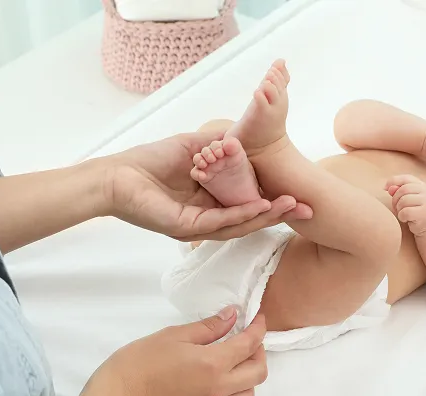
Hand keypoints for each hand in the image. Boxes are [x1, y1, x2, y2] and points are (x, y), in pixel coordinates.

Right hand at [86, 307, 267, 395]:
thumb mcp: (176, 334)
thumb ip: (209, 327)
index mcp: (213, 364)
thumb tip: (231, 316)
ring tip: (238, 358)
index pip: (249, 345)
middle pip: (258, 372)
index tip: (258, 318)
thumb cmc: (141, 360)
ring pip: (249, 393)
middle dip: (260, 351)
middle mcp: (217, 387)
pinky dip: (237, 389)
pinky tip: (223, 375)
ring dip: (251, 374)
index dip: (258, 328)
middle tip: (249, 337)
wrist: (118, 393)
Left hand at [103, 130, 312, 241]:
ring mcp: (199, 226)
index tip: (298, 192)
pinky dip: (243, 214)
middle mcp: (209, 217)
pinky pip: (219, 221)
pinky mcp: (187, 227)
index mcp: (213, 201)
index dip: (274, 198)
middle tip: (308, 207)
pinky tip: (262, 206)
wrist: (118, 174)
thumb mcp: (196, 147)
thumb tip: (245, 138)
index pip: (249, 202)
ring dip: (267, 216)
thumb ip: (222, 146)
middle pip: (251, 218)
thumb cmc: (152, 162)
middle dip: (280, 213)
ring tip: (292, 206)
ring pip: (240, 224)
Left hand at [385, 175, 425, 235]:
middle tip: (397, 207)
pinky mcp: (423, 213)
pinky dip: (402, 216)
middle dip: (395, 199)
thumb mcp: (407, 199)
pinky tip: (406, 219)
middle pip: (403, 190)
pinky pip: (405, 212)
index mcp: (422, 185)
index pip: (406, 178)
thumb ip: (398, 191)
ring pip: (403, 201)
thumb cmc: (415, 211)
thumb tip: (389, 188)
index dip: (393, 181)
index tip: (384, 188)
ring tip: (403, 213)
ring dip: (398, 209)